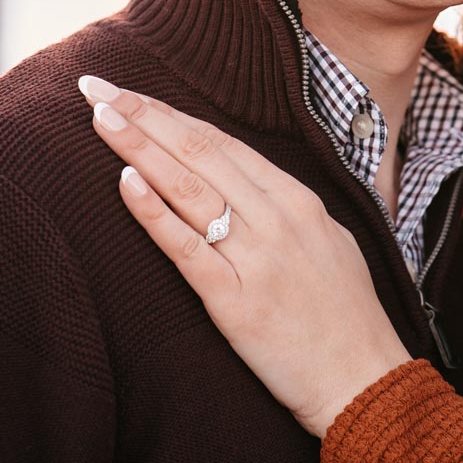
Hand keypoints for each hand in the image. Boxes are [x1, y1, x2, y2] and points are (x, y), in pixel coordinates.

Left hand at [76, 75, 412, 435]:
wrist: (366, 378)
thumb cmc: (346, 316)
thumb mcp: (328, 242)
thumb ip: (285, 210)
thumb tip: (241, 182)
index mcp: (298, 200)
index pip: (222, 142)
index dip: (170, 112)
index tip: (129, 91)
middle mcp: (278, 218)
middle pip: (199, 151)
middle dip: (143, 114)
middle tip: (96, 85)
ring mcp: (258, 257)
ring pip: (189, 187)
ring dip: (139, 147)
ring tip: (99, 118)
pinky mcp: (237, 301)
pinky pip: (188, 248)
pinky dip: (154, 211)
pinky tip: (125, 182)